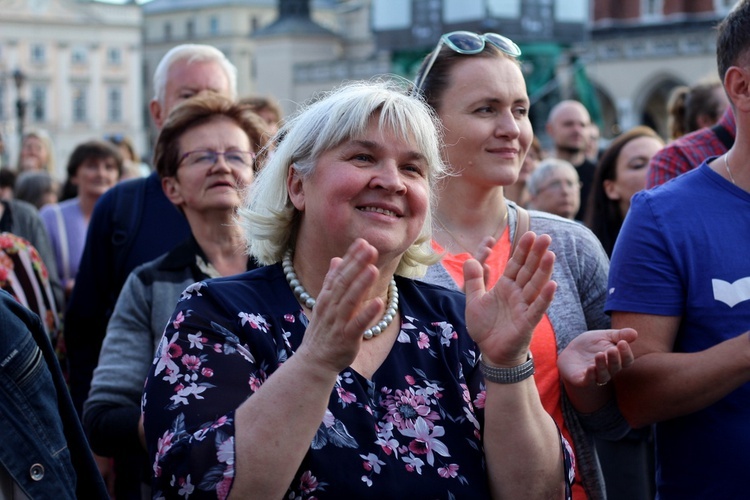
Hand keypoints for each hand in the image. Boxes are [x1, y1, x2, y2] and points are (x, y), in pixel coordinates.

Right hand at [296, 239, 384, 373]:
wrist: (314, 361)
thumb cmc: (323, 330)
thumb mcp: (324, 303)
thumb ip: (332, 281)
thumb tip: (336, 259)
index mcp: (327, 298)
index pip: (339, 274)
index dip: (351, 258)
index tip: (363, 242)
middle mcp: (331, 307)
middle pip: (344, 283)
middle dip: (357, 265)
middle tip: (370, 248)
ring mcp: (338, 323)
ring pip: (350, 301)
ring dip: (361, 284)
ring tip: (373, 268)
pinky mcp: (346, 338)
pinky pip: (357, 324)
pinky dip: (367, 313)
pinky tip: (378, 302)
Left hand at [464, 232, 555, 365]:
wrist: (491, 352)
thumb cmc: (486, 327)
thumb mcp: (474, 300)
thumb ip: (473, 281)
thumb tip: (469, 259)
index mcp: (505, 287)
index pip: (515, 264)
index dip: (522, 250)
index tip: (529, 234)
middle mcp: (517, 294)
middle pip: (528, 271)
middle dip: (536, 254)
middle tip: (545, 237)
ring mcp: (524, 307)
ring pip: (535, 286)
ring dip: (544, 271)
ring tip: (551, 254)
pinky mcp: (527, 322)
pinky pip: (537, 308)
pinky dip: (545, 297)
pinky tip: (553, 285)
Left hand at [558, 328, 637, 387]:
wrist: (570, 352)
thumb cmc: (590, 345)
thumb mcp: (604, 336)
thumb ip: (618, 335)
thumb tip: (635, 333)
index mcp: (616, 359)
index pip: (626, 360)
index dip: (626, 353)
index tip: (622, 342)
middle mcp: (608, 370)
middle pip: (615, 367)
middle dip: (614, 359)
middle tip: (612, 349)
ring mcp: (595, 376)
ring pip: (603, 375)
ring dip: (602, 366)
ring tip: (599, 355)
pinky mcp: (582, 380)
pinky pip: (588, 380)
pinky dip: (590, 375)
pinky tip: (590, 367)